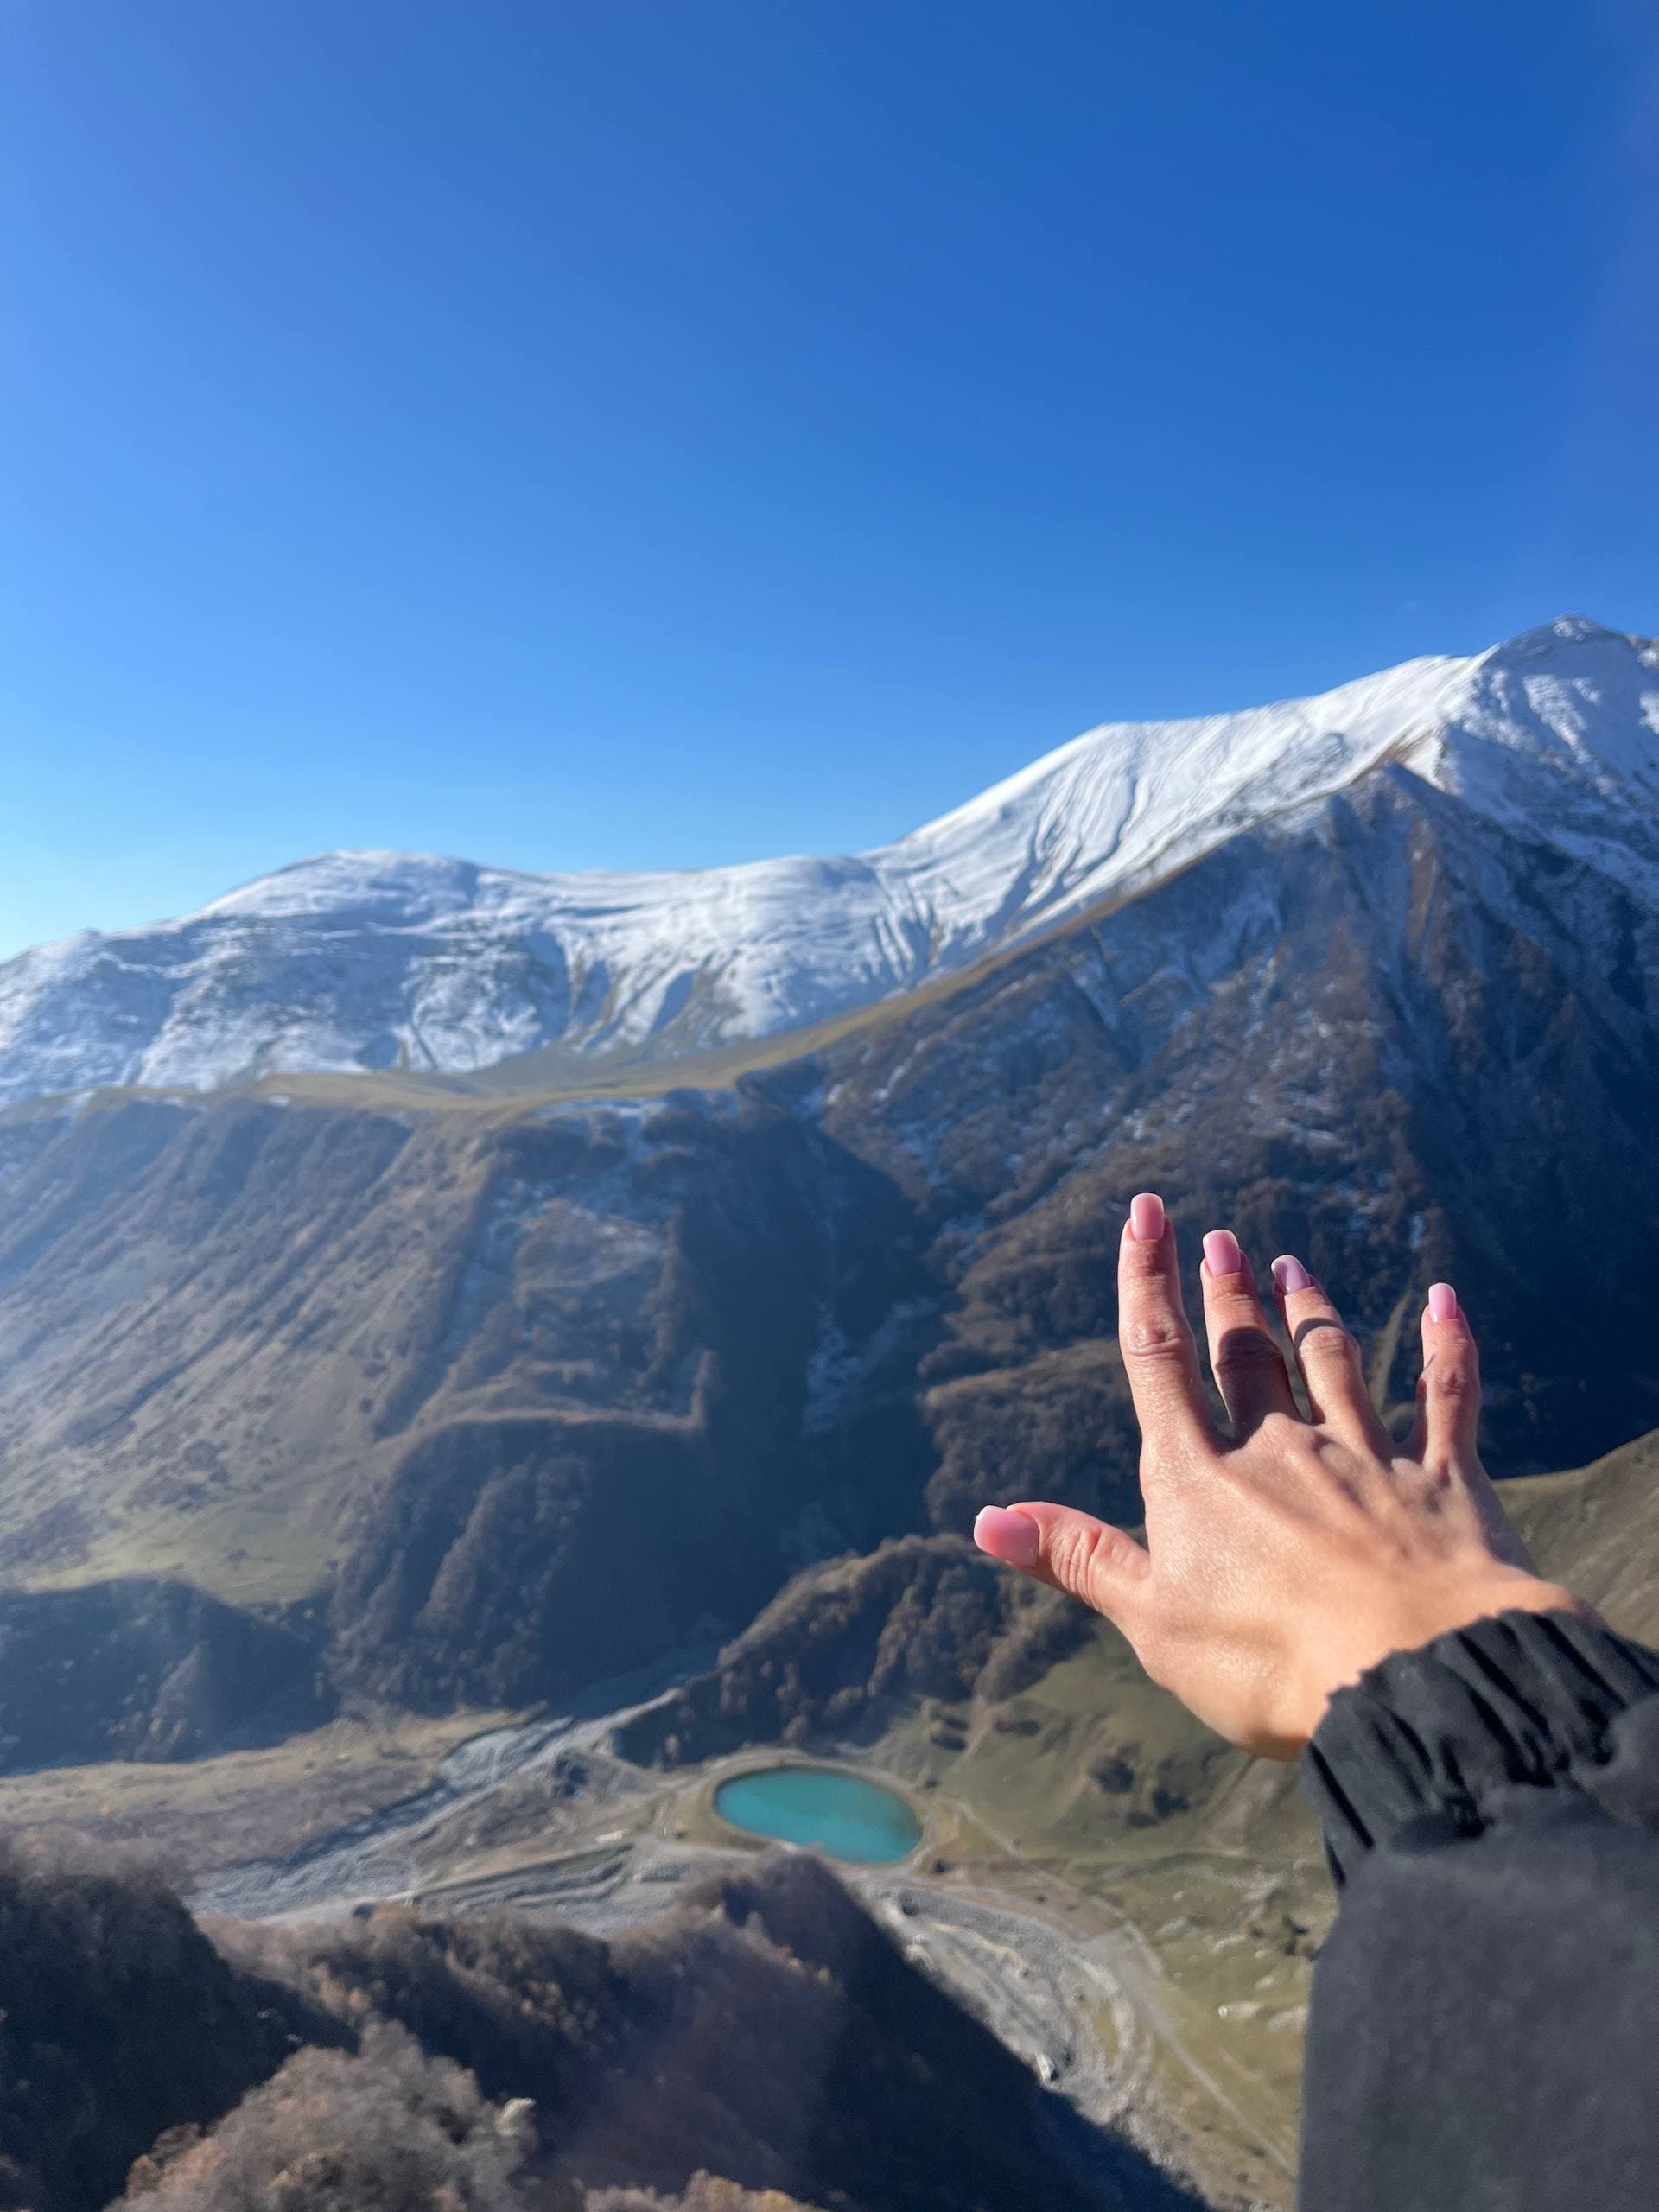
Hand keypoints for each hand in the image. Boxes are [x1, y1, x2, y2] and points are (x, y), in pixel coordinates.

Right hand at [974, 1194, 1587, 1758]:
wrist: (1411, 1676)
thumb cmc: (1268, 1662)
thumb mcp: (1152, 1621)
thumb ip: (1079, 1558)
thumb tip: (985, 1520)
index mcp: (1201, 1480)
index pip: (1159, 1362)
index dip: (1146, 1283)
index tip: (1145, 1216)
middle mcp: (1279, 1451)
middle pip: (1245, 1355)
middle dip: (1226, 1295)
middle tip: (1221, 1238)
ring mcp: (1365, 1459)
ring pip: (1332, 1365)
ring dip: (1309, 1313)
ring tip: (1293, 1266)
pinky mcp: (1442, 1484)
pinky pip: (1446, 1399)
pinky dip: (1446, 1347)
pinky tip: (1445, 1301)